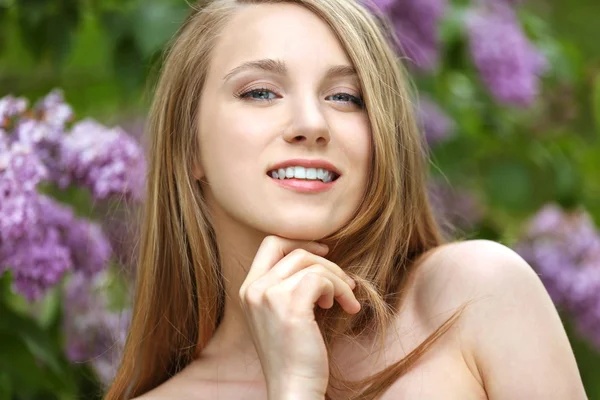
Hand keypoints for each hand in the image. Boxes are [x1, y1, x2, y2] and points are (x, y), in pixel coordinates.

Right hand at [239, 236, 360, 398]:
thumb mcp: (280, 314)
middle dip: (326, 262)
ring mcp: (268, 296)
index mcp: (248, 289)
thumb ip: (286, 286)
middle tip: (345, 282)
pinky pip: (321, 279)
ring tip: (345, 301)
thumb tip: (317, 257)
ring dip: (338, 280)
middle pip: (295, 251)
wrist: (293, 388)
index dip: (300, 242)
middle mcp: (253, 289)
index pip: (271, 243)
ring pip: (312, 265)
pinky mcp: (290, 306)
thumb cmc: (294, 355)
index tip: (324, 253)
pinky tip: (344, 307)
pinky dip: (340, 290)